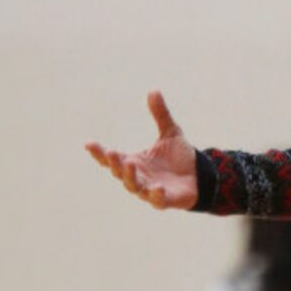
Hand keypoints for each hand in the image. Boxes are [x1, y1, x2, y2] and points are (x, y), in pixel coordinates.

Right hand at [86, 91, 197, 209]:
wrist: (200, 176)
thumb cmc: (180, 157)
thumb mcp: (170, 132)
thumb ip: (160, 115)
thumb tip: (153, 90)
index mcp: (134, 162)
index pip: (112, 159)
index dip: (100, 153)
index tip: (89, 143)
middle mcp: (138, 177)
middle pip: (119, 173)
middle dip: (115, 163)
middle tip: (112, 152)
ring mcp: (149, 190)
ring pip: (134, 186)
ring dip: (130, 177)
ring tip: (130, 165)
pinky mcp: (164, 200)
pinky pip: (157, 200)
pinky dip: (155, 194)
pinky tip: (157, 186)